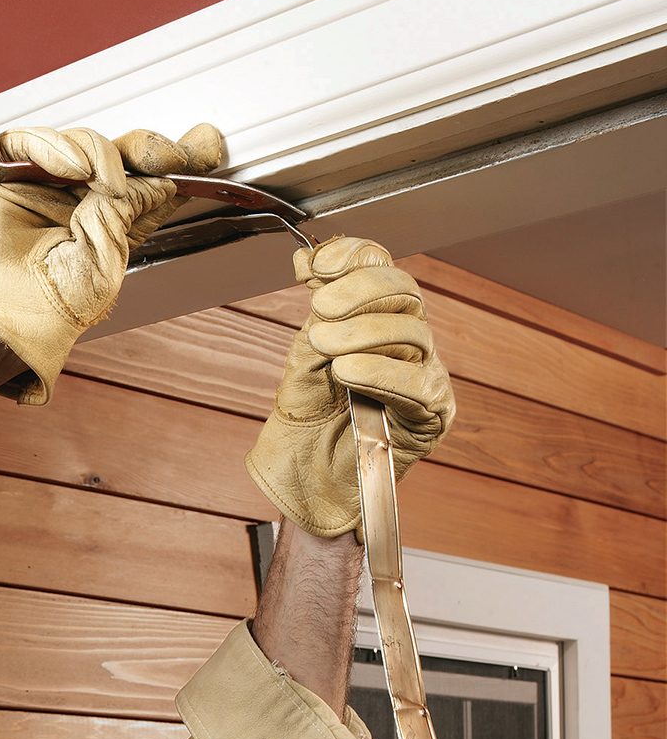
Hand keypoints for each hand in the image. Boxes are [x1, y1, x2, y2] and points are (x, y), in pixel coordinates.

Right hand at [0, 121, 221, 403]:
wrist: (0, 319)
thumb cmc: (50, 308)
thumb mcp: (108, 258)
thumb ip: (131, 210)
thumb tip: (159, 175)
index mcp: (105, 227)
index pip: (147, 186)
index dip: (178, 163)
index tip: (208, 146)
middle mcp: (74, 203)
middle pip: (120, 158)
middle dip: (150, 150)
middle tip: (168, 155)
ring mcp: (36, 186)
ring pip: (80, 144)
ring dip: (101, 154)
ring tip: (105, 180)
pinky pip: (28, 142)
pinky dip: (54, 146)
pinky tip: (71, 167)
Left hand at [246, 236, 454, 536]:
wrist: (306, 481)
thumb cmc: (307, 423)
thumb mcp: (303, 358)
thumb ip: (315, 312)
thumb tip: (306, 256)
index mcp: (377, 319)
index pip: (381, 267)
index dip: (355, 256)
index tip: (320, 264)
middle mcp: (407, 341)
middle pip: (404, 292)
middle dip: (360, 292)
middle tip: (321, 308)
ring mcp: (425, 374)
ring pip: (413, 334)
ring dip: (365, 334)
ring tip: (326, 346)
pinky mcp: (433, 413)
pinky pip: (417, 384)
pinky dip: (380, 372)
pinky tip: (349, 371)